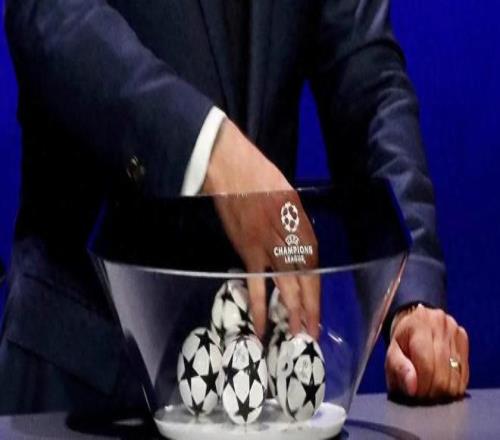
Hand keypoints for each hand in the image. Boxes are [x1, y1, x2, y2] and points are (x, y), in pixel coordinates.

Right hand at [203, 119, 319, 338]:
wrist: (231, 168)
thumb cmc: (260, 175)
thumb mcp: (288, 196)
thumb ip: (294, 223)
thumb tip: (294, 245)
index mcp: (301, 223)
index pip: (312, 262)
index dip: (315, 288)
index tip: (316, 307)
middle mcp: (290, 238)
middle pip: (304, 278)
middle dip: (309, 307)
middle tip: (312, 331)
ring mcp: (269, 247)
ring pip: (285, 285)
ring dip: (292, 311)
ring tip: (296, 335)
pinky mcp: (248, 252)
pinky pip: (256, 284)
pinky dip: (259, 306)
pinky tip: (261, 326)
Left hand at [385, 304, 468, 400]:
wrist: (414, 323)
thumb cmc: (402, 341)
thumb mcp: (392, 352)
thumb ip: (398, 368)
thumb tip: (411, 387)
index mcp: (419, 325)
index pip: (427, 364)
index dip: (423, 386)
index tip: (415, 395)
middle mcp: (439, 324)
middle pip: (443, 371)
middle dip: (433, 390)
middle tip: (423, 395)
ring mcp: (454, 330)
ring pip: (456, 374)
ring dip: (445, 390)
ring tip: (432, 390)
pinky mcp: (463, 338)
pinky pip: (465, 372)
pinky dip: (455, 384)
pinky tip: (444, 384)